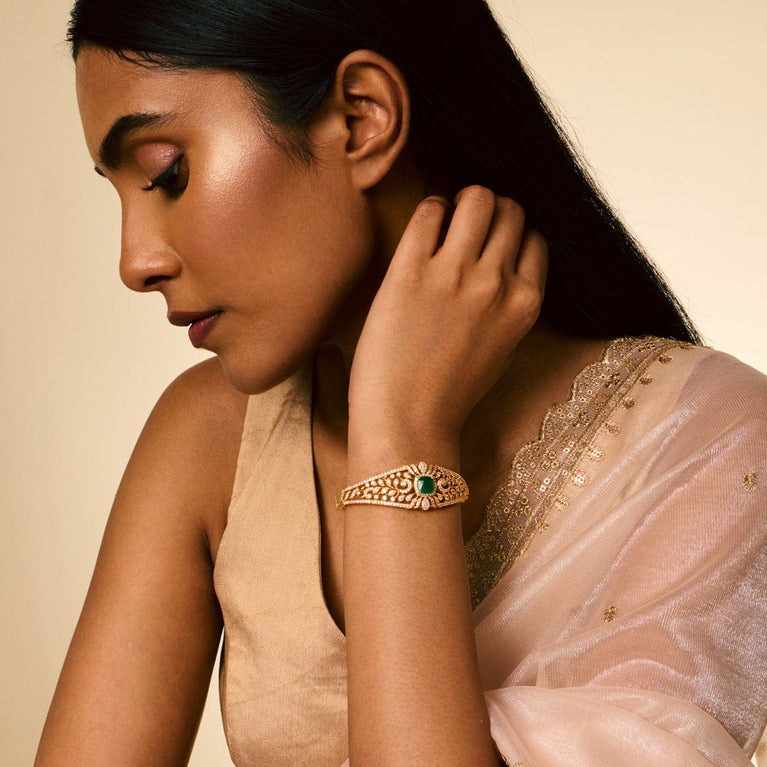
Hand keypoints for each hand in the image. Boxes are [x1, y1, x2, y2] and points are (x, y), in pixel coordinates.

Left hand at [348, 185, 547, 449]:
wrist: (408, 423)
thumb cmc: (449, 394)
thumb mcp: (501, 348)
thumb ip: (508, 304)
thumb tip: (497, 263)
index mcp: (526, 304)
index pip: (535, 238)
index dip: (511, 233)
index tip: (490, 240)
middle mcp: (498, 283)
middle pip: (510, 210)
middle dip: (489, 212)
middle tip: (464, 227)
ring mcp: (455, 274)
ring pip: (476, 198)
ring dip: (461, 202)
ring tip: (444, 221)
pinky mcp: (411, 272)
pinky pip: (430, 211)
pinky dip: (429, 210)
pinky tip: (422, 231)